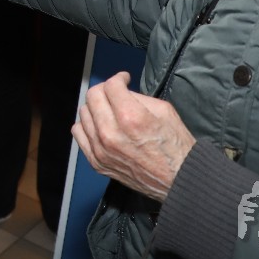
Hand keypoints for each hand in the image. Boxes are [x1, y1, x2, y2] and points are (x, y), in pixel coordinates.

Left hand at [72, 71, 195, 201]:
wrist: (178, 179)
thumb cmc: (175, 146)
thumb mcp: (164, 111)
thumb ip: (137, 97)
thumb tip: (121, 91)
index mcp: (130, 118)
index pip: (110, 86)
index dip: (119, 78)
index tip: (124, 80)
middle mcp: (111, 133)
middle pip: (92, 97)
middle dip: (105, 89)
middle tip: (115, 93)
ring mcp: (101, 150)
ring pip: (84, 113)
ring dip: (96, 107)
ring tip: (109, 110)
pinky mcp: (97, 162)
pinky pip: (79, 134)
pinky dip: (88, 125)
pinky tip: (100, 126)